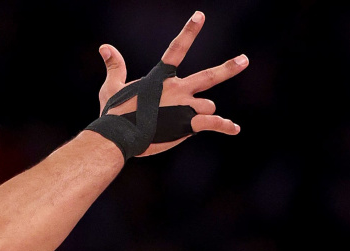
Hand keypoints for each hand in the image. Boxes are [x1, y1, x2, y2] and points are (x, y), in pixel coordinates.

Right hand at [97, 11, 248, 156]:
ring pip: (208, 106)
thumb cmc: (113, 113)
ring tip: (188, 121)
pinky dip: (225, 126)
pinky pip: (213, 123)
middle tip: (245, 59)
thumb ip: (115, 66)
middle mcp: (176, 89)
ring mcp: (184, 106)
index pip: (177, 49)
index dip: (189, 31)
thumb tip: (104, 47)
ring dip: (204, 112)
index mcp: (160, 78)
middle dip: (228, 68)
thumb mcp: (112, 87)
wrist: (118, 135)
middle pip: (209, 76)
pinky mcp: (188, 125)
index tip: (200, 15)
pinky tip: (234, 128)